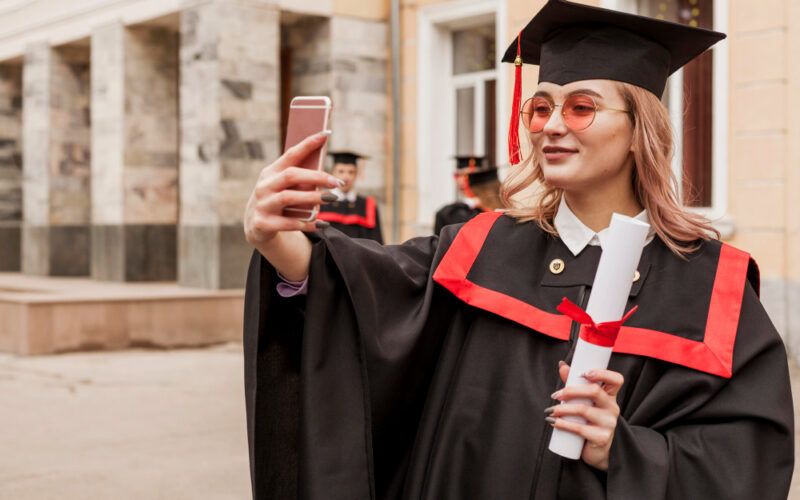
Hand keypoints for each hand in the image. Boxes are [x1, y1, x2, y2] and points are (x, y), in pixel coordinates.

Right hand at [244, 131, 340, 245]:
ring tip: (332, 199)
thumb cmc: (278, 201)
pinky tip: (321, 223)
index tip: (325, 135)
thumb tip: (328, 175)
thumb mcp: (284, 187)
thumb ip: (301, 180)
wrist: (257, 227)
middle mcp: (264, 186)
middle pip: (291, 175)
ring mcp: (262, 204)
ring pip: (289, 198)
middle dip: (316, 177)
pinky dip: (307, 223)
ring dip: (313, 198)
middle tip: (337, 183)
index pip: (290, 155)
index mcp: (271, 172)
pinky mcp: (263, 223)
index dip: (307, 144)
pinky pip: (289, 223)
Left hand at [545, 361, 623, 470]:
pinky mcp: (601, 438)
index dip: (602, 373)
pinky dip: (562, 424)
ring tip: (549, 410)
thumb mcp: (585, 402)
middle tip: (555, 395)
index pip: (616, 380)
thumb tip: (562, 365)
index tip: (583, 373)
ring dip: (562, 408)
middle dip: (570, 390)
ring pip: (583, 410)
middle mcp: (612, 408)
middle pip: (594, 391)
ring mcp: (609, 423)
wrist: (598, 451)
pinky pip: (579, 428)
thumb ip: (574, 383)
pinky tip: (553, 422)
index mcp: (610, 396)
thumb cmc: (589, 422)